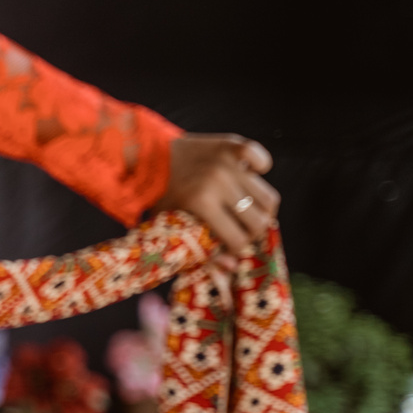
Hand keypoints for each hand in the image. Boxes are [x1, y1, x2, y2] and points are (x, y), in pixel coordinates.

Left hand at [153, 134, 280, 267]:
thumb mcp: (169, 225)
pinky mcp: (232, 145)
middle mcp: (218, 182)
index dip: (238, 249)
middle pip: (260, 221)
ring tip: (248, 211)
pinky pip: (262, 160)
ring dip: (261, 209)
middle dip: (253, 233)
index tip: (232, 247)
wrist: (144, 156)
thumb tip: (232, 267)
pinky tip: (247, 178)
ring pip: (268, 197)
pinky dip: (260, 169)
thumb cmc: (157, 195)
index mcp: (201, 203)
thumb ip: (197, 248)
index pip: (238, 240)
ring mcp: (228, 163)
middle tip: (243, 231)